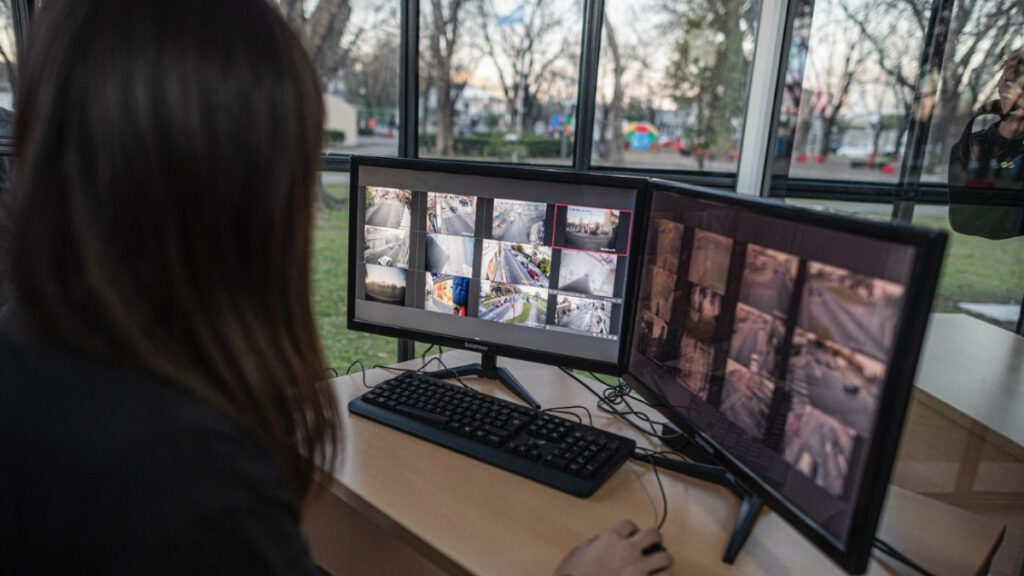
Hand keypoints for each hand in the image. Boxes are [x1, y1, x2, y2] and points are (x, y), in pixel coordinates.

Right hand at [553, 520, 672, 575]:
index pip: (630, 524)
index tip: (632, 537)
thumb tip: (602, 541)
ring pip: (666, 559)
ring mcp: (638, 570)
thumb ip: (594, 544)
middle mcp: (628, 551)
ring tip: (659, 569)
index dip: (632, 531)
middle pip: (654, 535)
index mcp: (610, 539)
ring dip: (663, 563)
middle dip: (655, 540)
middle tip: (653, 547)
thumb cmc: (573, 575)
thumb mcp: (578, 553)